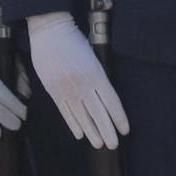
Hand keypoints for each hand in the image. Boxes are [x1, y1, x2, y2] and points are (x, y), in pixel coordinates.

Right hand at [27, 11, 128, 149]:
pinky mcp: (53, 90)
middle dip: (107, 131)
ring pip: (82, 116)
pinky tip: (80, 134)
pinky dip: (73, 124)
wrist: (50, 30)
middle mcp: (83, 84)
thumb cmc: (74, 40)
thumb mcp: (93, 55)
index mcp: (96, 73)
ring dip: (91, 131)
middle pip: (98, 113)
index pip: (112, 101)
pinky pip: (65, 112)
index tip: (125, 130)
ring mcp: (66, 89)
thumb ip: (98, 76)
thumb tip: (105, 96)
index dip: (119, 117)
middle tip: (113, 145)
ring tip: (99, 144)